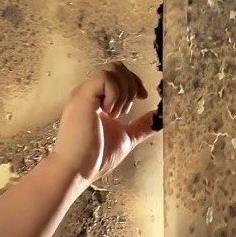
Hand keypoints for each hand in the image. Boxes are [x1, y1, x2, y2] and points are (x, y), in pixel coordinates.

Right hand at [51, 62, 158, 181]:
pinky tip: (108, 113)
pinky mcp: (83, 96)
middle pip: (116, 67)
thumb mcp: (125, 138)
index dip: (134, 82)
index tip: (143, 97)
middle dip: (131, 83)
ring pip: (112, 70)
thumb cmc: (95, 159)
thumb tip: (158, 117)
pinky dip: (115, 94)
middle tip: (129, 108)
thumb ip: (140, 126)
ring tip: (115, 114)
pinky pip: (105, 78)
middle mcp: (88, 93)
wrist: (77, 170)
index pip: (117, 75)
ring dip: (123, 91)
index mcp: (96, 100)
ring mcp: (84, 93)